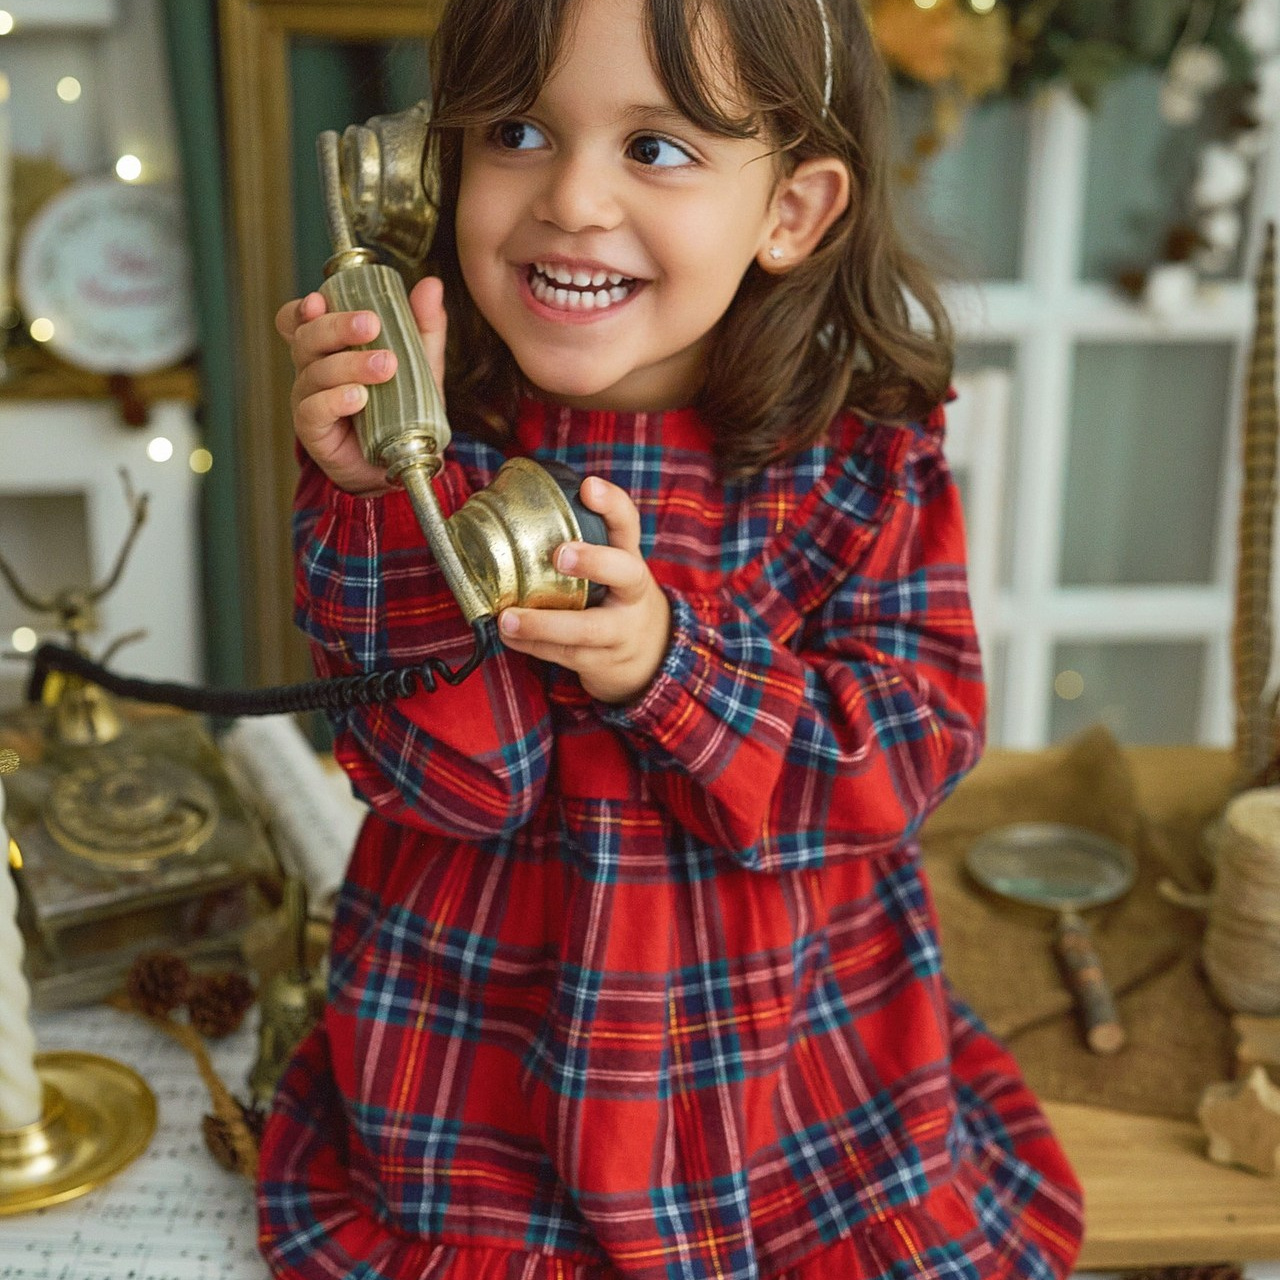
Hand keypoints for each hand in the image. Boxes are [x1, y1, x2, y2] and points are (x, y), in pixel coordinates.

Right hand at [274, 276, 447, 494]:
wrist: (402, 463)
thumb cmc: (401, 409)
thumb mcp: (419, 365)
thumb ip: (423, 327)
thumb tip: (431, 285)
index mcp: (330, 348)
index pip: (299, 320)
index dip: (302, 308)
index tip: (320, 299)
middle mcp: (313, 369)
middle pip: (306, 337)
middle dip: (337, 327)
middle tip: (370, 325)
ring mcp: (310, 400)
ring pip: (314, 372)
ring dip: (348, 365)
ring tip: (384, 366)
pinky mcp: (314, 432)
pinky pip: (314, 410)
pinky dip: (334, 400)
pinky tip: (357, 397)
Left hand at [496, 478, 670, 704]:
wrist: (648, 655)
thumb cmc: (613, 597)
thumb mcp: (611, 567)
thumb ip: (579, 542)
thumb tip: (508, 504)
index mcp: (629, 559)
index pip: (628, 524)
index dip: (611, 504)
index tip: (588, 486)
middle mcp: (631, 593)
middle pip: (625, 573)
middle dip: (594, 562)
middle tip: (560, 554)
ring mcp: (620, 631)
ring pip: (587, 628)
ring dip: (543, 624)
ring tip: (508, 618)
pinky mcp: (602, 661)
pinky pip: (565, 654)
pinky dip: (532, 646)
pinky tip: (507, 636)